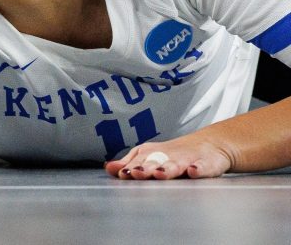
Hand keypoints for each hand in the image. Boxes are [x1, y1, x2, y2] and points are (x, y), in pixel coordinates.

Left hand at [104, 138, 232, 179]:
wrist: (210, 144)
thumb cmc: (174, 154)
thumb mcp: (151, 156)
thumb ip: (130, 163)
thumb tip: (108, 168)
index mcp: (153, 153)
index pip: (139, 161)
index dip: (130, 167)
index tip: (122, 174)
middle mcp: (168, 155)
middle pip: (155, 161)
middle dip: (145, 168)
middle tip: (135, 173)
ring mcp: (188, 159)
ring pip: (176, 164)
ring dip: (167, 168)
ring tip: (159, 173)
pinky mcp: (207, 163)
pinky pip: (203, 166)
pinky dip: (198, 168)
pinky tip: (193, 171)